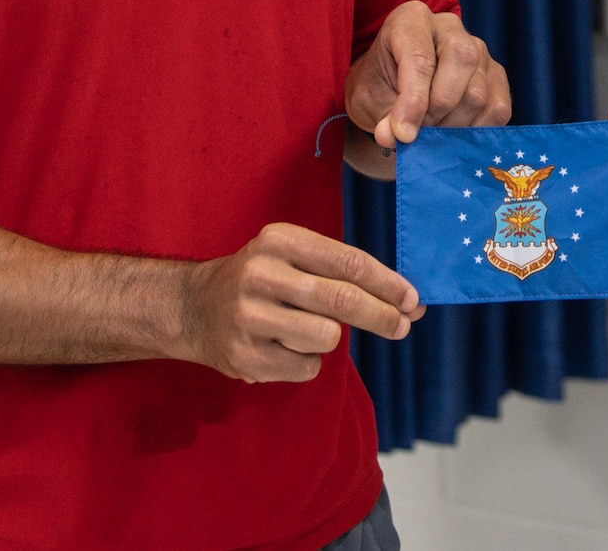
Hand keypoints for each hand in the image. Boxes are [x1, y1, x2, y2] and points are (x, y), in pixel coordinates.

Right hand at [180, 223, 426, 382]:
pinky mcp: (244, 356)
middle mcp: (261, 274)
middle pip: (342, 300)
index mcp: (280, 240)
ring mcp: (249, 317)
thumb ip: (343, 272)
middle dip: (382, 316)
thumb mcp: (293, 255)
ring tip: (307, 329)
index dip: (387, 284)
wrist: (194, 308)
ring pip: (326, 337)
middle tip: (404, 326)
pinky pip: (306, 367)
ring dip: (330, 338)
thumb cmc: (263, 279)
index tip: (412, 299)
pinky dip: (307, 362)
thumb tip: (406, 302)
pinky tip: (284, 347)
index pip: (348, 263)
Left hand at [346, 1, 511, 147]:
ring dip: (454, 125)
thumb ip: (384, 118)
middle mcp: (449, 27)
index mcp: (411, 19)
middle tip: (419, 130)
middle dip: (437, 108)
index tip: (404, 134)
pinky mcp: (496, 74)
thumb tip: (394, 137)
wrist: (394, 87)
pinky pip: (498, 107)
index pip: (421, 58)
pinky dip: (476, 130)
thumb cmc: (381, 86)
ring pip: (479, 91)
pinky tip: (454, 135)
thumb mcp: (371, 100)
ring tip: (432, 132)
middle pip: (461, 62)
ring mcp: (479, 48)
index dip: (413, 100)